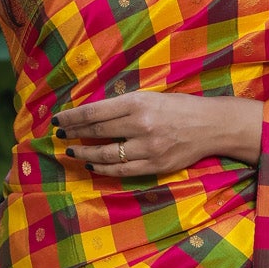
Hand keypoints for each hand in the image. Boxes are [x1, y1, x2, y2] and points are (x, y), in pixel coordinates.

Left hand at [56, 91, 261, 175]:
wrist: (210, 125)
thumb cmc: (178, 108)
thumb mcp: (150, 97)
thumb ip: (123, 106)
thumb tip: (92, 115)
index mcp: (137, 103)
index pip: (95, 112)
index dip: (72, 117)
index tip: (58, 119)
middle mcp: (140, 125)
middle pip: (96, 132)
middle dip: (73, 134)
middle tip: (60, 135)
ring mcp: (147, 148)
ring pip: (106, 154)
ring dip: (85, 154)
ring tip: (73, 152)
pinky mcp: (155, 165)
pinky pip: (121, 170)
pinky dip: (103, 169)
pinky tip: (93, 165)